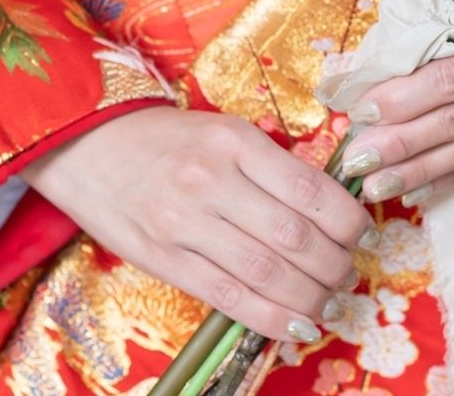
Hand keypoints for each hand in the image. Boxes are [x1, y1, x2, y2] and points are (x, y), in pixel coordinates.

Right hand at [21, 106, 374, 342]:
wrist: (90, 144)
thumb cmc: (168, 137)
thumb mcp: (224, 131)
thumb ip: (270, 164)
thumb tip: (330, 203)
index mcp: (234, 141)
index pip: (308, 188)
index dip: (347, 218)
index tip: (363, 231)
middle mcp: (212, 182)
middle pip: (294, 237)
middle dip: (335, 263)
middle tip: (350, 271)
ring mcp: (185, 224)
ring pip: (266, 273)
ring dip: (310, 296)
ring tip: (330, 301)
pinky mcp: (164, 260)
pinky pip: (228, 297)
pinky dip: (270, 317)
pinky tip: (297, 322)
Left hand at [337, 54, 453, 207]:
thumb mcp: (430, 38)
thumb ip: (394, 60)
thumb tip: (341, 86)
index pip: (437, 79)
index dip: (398, 98)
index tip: (359, 112)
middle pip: (444, 122)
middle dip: (397, 143)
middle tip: (355, 161)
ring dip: (411, 173)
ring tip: (371, 189)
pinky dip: (437, 184)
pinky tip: (407, 198)